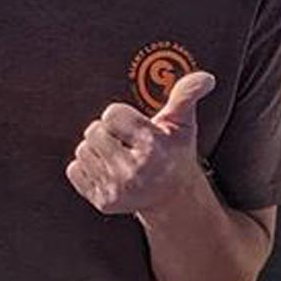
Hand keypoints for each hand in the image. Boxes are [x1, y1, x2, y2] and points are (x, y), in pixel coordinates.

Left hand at [66, 72, 215, 215]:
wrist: (171, 199)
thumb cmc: (174, 154)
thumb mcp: (183, 124)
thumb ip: (187, 95)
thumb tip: (206, 78)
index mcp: (152, 147)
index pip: (111, 114)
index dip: (121, 116)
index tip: (134, 127)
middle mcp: (134, 171)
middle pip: (93, 131)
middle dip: (107, 132)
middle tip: (125, 142)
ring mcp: (117, 190)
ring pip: (83, 150)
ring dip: (96, 150)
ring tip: (118, 156)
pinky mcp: (103, 202)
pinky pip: (74, 170)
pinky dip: (86, 168)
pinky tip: (108, 171)